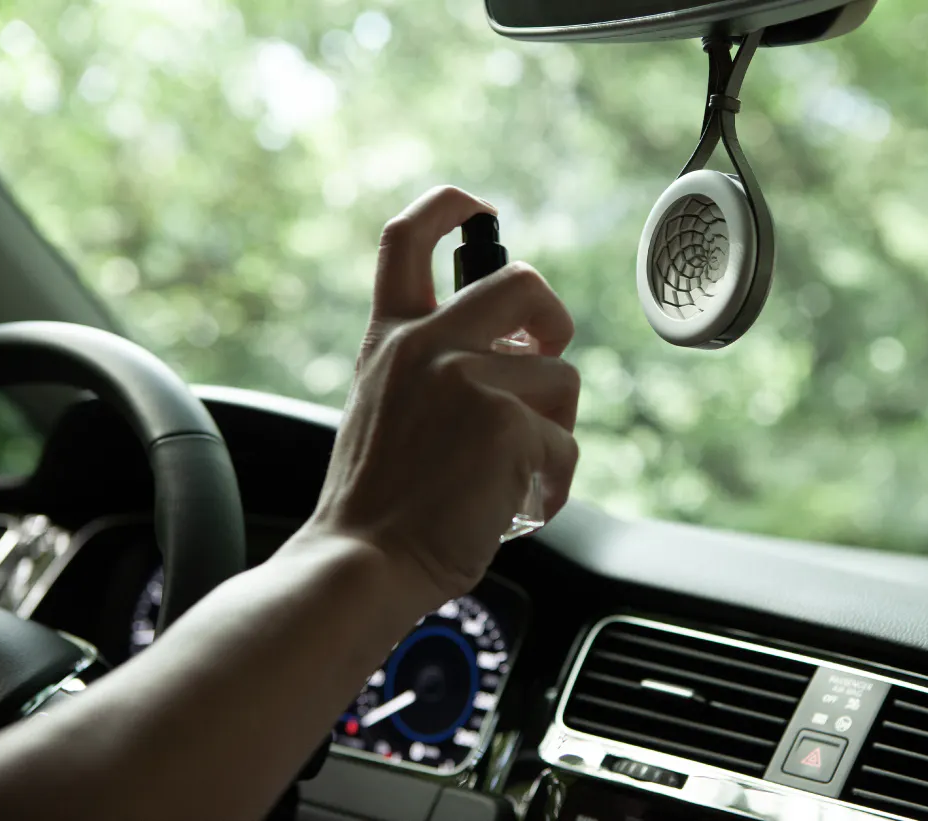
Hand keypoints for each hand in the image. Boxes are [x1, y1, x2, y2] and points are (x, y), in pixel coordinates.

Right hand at [304, 186, 579, 609]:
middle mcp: (427, 345)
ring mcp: (467, 380)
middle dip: (552, 316)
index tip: (478, 207)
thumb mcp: (384, 406)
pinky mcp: (507, 424)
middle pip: (523, 283)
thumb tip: (518, 346)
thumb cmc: (378, 501)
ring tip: (509, 472)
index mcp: (390, 338)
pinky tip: (515, 504)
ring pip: (560, 380)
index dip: (449, 208)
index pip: (407, 239)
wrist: (362, 561)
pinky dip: (551, 483)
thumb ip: (434, 366)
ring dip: (551, 428)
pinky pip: (564, 446)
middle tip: (545, 352)